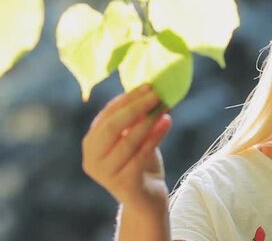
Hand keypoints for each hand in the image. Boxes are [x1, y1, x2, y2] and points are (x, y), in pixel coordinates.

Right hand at [82, 84, 172, 213]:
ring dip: (149, 120)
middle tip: (157, 94)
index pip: (106, 115)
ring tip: (165, 107)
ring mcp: (105, 174)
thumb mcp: (135, 138)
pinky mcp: (123, 184)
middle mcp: (92, 159)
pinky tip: (168, 122)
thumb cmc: (140, 163)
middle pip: (112, 126)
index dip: (127, 98)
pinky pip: (141, 155)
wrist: (147, 198)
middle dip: (136, 107)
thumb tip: (150, 90)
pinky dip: (156, 136)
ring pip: (128, 140)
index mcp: (91, 144)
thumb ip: (135, 119)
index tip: (148, 85)